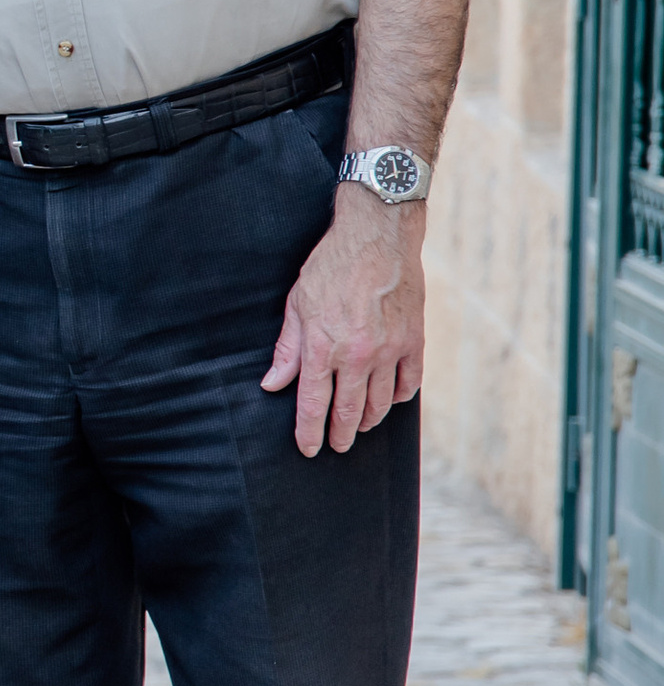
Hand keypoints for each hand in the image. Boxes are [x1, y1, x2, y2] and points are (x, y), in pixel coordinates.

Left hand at [261, 188, 425, 455]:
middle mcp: (357, 355)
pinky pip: (408, 384)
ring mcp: (390, 350)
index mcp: (323, 347)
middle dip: (341, 436)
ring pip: (380, 404)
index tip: (308, 449)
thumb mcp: (297, 304)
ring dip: (369, 421)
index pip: (313, 404)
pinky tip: (388, 399)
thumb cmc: (332, 266)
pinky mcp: (413, 341)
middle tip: (337, 446)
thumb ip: (287, 349)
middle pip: (349, 412)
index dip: (309, 432)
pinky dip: (397, 398)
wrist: (378, 236)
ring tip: (360, 426)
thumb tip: (272, 384)